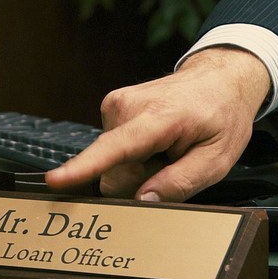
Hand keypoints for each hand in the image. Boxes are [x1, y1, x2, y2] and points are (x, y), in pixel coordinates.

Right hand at [45, 47, 269, 201]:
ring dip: (140, 166)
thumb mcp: (217, 158)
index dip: (85, 168)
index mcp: (158, 117)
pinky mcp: (111, 107)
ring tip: (168, 147)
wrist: (218, 78)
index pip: (116, 148)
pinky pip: (113, 151)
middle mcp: (128, 106)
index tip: (57, 180)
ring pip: (112, 165)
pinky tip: (157, 140)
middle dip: (141, 180)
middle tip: (173, 161)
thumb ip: (180, 182)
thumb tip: (142, 200)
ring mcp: (116, 104)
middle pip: (114, 174)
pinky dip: (135, 153)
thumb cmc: (221, 116)